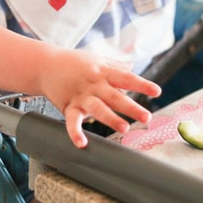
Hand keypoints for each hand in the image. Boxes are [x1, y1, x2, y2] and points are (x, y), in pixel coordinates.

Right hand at [38, 48, 161, 147]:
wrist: (46, 64)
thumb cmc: (73, 62)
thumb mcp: (96, 58)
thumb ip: (115, 64)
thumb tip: (132, 65)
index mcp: (103, 71)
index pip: (126, 78)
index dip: (141, 84)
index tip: (157, 91)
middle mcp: (94, 84)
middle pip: (115, 96)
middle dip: (131, 107)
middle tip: (146, 117)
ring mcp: (81, 95)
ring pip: (98, 108)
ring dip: (110, 119)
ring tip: (124, 128)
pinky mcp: (68, 106)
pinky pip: (72, 121)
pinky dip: (75, 133)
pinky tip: (82, 143)